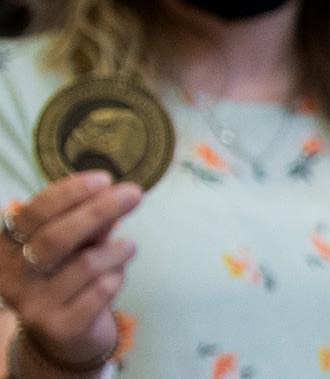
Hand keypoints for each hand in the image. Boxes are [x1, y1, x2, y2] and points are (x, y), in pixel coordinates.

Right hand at [0, 172, 140, 369]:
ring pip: (87, 264)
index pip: (34, 214)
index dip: (70, 193)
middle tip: (134, 194)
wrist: (66, 332)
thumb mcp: (75, 243)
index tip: (105, 179)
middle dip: (99, 210)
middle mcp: (12, 276)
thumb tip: (114, 194)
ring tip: (128, 247)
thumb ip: (89, 221)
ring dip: (117, 250)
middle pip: (56, 237)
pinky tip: (115, 277)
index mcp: (8, 247)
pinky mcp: (59, 327)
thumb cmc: (70, 274)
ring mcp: (32, 304)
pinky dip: (118, 277)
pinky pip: (101, 291)